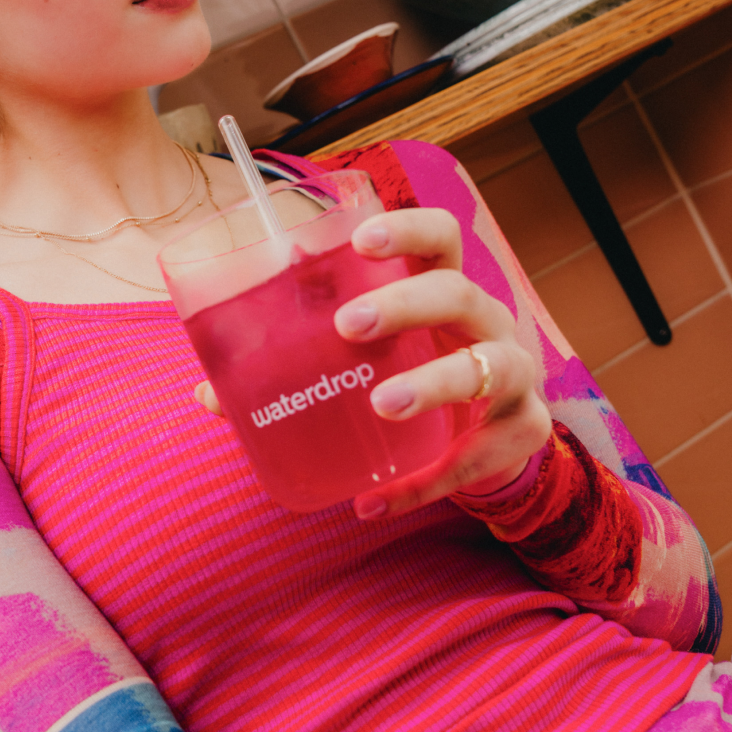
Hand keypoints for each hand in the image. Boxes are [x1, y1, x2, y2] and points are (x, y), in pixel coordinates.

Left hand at [194, 207, 550, 517]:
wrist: (488, 445)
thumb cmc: (414, 379)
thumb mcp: (370, 363)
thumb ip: (296, 369)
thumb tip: (208, 392)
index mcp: (443, 291)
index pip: (441, 238)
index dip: (409, 230)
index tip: (361, 240)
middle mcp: (487, 323)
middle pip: (460, 293)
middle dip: (407, 304)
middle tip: (350, 325)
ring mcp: (514, 375)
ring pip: (489, 367)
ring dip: (433, 383)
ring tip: (381, 403)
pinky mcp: (523, 431)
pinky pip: (475, 457)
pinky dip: (423, 481)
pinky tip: (374, 501)